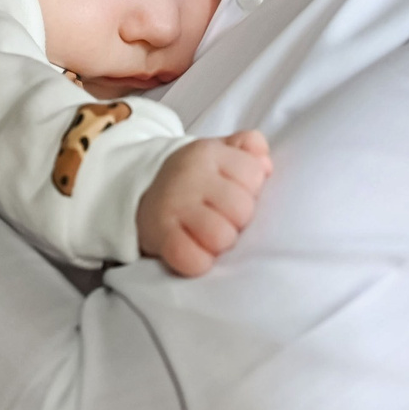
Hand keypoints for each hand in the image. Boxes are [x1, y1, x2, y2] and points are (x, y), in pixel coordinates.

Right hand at [136, 131, 273, 276]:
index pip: (254, 174)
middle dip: (238, 220)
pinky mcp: (161, 235)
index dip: (250, 190)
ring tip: (210, 237)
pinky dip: (199, 262)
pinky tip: (197, 254)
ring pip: (221, 236)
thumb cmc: (196, 178)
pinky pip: (192, 258)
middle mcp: (190, 175)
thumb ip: (249, 146)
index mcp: (209, 153)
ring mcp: (174, 205)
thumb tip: (266, 164)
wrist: (143, 194)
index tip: (234, 193)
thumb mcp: (220, 152)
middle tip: (223, 218)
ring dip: (221, 244)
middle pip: (241, 208)